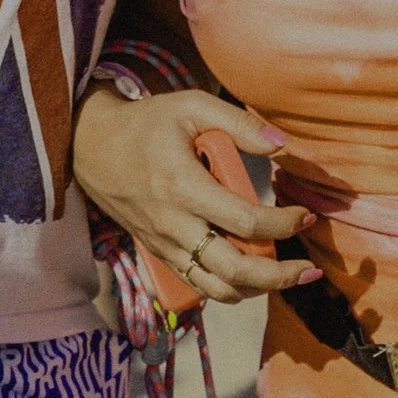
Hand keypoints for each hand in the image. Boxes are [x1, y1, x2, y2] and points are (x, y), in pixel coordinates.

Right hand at [71, 81, 306, 304]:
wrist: (89, 147)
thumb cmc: (145, 124)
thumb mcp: (190, 107)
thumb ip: (238, 123)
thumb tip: (281, 145)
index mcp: (183, 186)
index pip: (245, 221)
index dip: (284, 224)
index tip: (305, 216)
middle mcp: (174, 224)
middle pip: (234, 270)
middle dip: (279, 275)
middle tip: (308, 268)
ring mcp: (164, 244)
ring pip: (216, 288)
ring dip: (257, 290)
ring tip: (285, 277)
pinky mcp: (158, 253)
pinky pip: (197, 284)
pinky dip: (228, 288)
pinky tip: (250, 278)